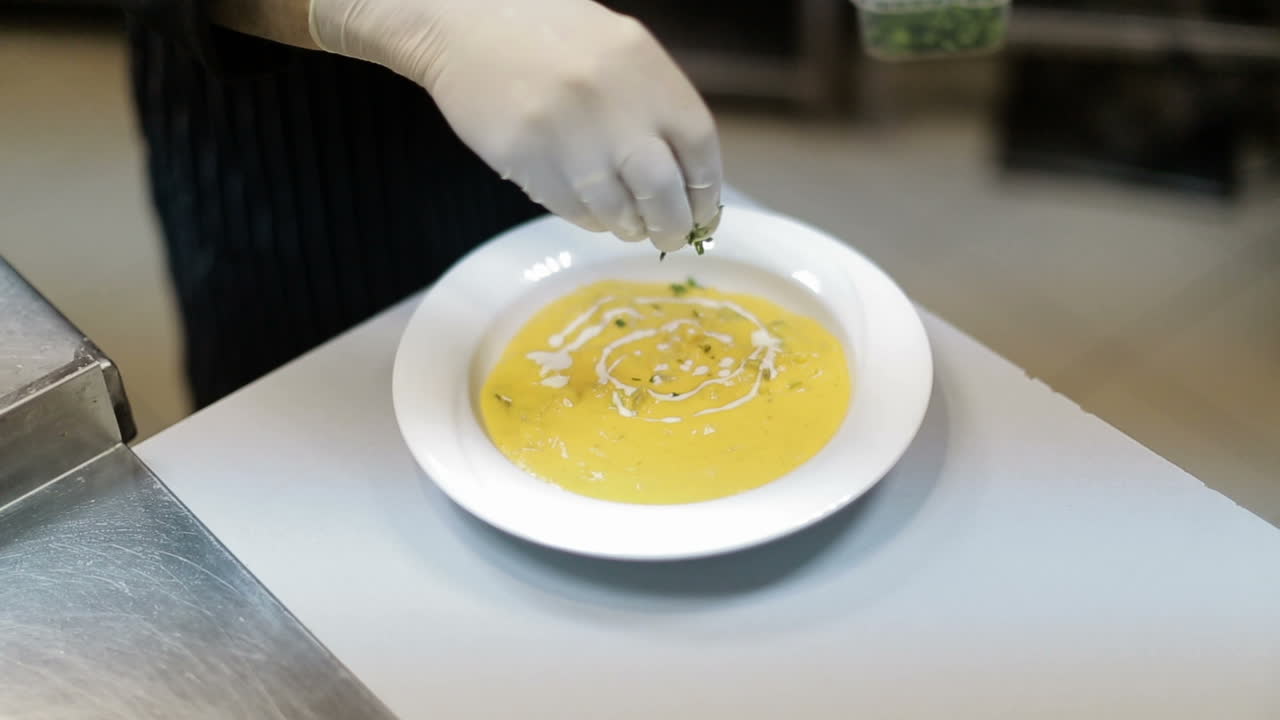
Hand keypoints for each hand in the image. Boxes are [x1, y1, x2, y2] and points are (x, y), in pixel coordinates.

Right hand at [309, 0, 722, 251]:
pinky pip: (573, 210)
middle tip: (669, 235)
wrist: (463, 26)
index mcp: (644, 68)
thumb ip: (654, 101)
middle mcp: (613, 103)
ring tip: (626, 222)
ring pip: (617, 210)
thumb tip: (688, 178)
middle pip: (663, 191)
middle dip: (672, 224)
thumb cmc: (548, 36)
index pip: (699, 147)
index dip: (707, 191)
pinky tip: (588, 204)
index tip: (704, 213)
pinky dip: (590, 219)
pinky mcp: (528, 161)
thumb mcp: (618, 47)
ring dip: (628, 226)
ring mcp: (568, 135)